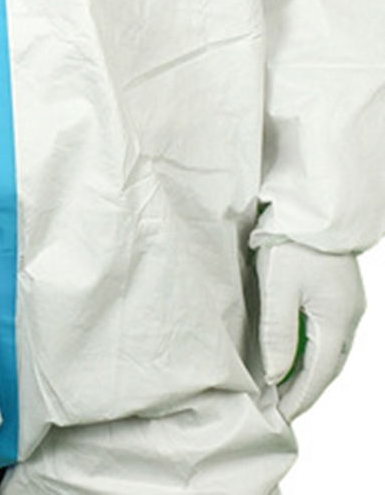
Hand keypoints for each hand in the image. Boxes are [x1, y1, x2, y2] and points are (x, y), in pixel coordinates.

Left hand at [256, 240, 365, 418]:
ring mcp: (347, 305)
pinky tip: (296, 355)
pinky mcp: (339, 293)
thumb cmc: (292, 242)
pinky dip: (312, 351)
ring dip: (308, 371)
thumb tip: (276, 375)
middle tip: (280, 409)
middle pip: (327, 367)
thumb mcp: (278, 288)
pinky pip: (327, 334)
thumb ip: (278, 333)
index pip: (317, 374)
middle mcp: (349, 318)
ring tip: (284, 388)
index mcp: (337, 321)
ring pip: (329, 352)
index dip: (298, 398)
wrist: (312, 207)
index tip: (280, 417)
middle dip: (304, 390)